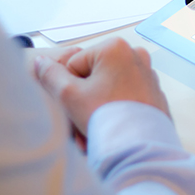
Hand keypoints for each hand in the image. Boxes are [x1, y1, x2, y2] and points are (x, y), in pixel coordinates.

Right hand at [34, 38, 169, 134]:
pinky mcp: (153, 91)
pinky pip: (126, 98)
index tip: (77, 105)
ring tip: (97, 129)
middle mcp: (135, 55)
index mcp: (115, 47)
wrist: (141, 147)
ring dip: (98, 108)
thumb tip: (41, 62)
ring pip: (108, 89)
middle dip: (84, 101)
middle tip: (84, 122)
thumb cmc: (106, 117)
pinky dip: (116, 110)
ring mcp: (147, 73)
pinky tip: (113, 128)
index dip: (70, 89)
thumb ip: (51, 75)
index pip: (74, 65)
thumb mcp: (69, 95)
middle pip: (93, 77)